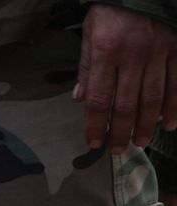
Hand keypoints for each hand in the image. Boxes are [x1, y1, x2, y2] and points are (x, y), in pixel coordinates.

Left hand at [76, 4, 176, 150]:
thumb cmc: (111, 10)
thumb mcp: (90, 32)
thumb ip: (86, 66)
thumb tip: (80, 99)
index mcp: (106, 51)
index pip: (99, 98)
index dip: (95, 124)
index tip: (93, 142)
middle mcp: (133, 55)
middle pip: (126, 104)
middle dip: (120, 131)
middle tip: (116, 149)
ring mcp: (158, 52)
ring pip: (153, 97)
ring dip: (146, 124)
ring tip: (140, 141)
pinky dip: (174, 106)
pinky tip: (170, 124)